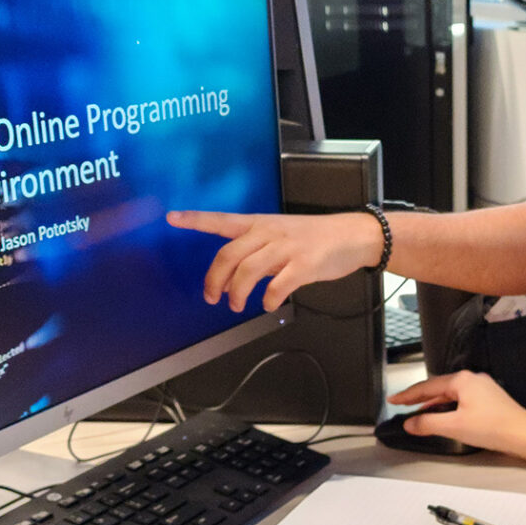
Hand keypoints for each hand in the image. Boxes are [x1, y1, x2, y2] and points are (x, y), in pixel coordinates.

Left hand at [165, 210, 382, 311]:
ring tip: (236, 306)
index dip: (196, 220)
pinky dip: (268, 300)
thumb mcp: (282, 233)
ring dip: (236, 294)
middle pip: (229, 255)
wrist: (353, 235)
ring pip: (248, 272)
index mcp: (260, 224)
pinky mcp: (304, 265)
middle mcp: (270, 233)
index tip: (172, 218)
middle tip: (211, 297)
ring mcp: (287, 248)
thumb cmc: (316, 237)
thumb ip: (258, 249)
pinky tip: (268, 305)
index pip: (222, 220)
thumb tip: (237, 272)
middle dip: (214, 280)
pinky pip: (277, 286)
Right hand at [388, 371, 525, 458]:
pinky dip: (446, 406)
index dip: (407, 395)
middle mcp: (472, 379)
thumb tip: (410, 423)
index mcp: (462, 380)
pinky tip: (441, 416)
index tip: (393, 400)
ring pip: (449, 393)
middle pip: (437, 387)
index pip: (427, 387)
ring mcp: (481, 388)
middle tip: (401, 404)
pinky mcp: (487, 398)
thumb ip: (428, 423)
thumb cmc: (494, 427)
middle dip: (418, 397)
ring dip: (432, 403)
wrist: (522, 434)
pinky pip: (460, 399)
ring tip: (416, 412)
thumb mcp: (454, 426)